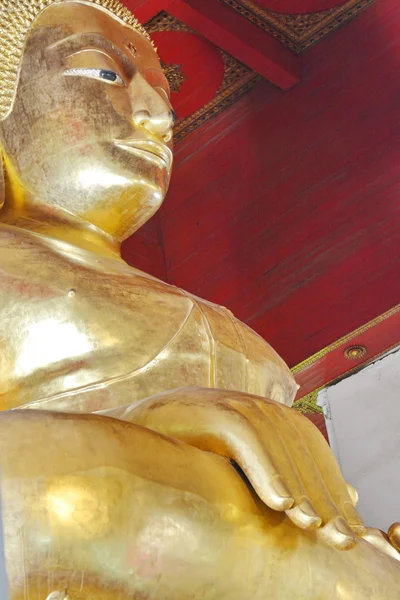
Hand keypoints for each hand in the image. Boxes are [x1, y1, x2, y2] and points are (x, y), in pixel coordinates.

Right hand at [102, 387, 364, 549]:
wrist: (127, 439)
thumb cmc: (184, 458)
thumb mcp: (239, 472)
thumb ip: (286, 479)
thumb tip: (350, 493)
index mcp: (262, 417)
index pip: (309, 449)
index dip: (332, 486)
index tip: (349, 528)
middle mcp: (250, 404)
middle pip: (300, 445)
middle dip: (324, 492)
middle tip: (343, 538)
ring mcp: (226, 402)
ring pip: (277, 439)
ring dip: (298, 485)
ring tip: (313, 526)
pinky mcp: (204, 408)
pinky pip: (242, 435)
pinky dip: (264, 467)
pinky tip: (279, 502)